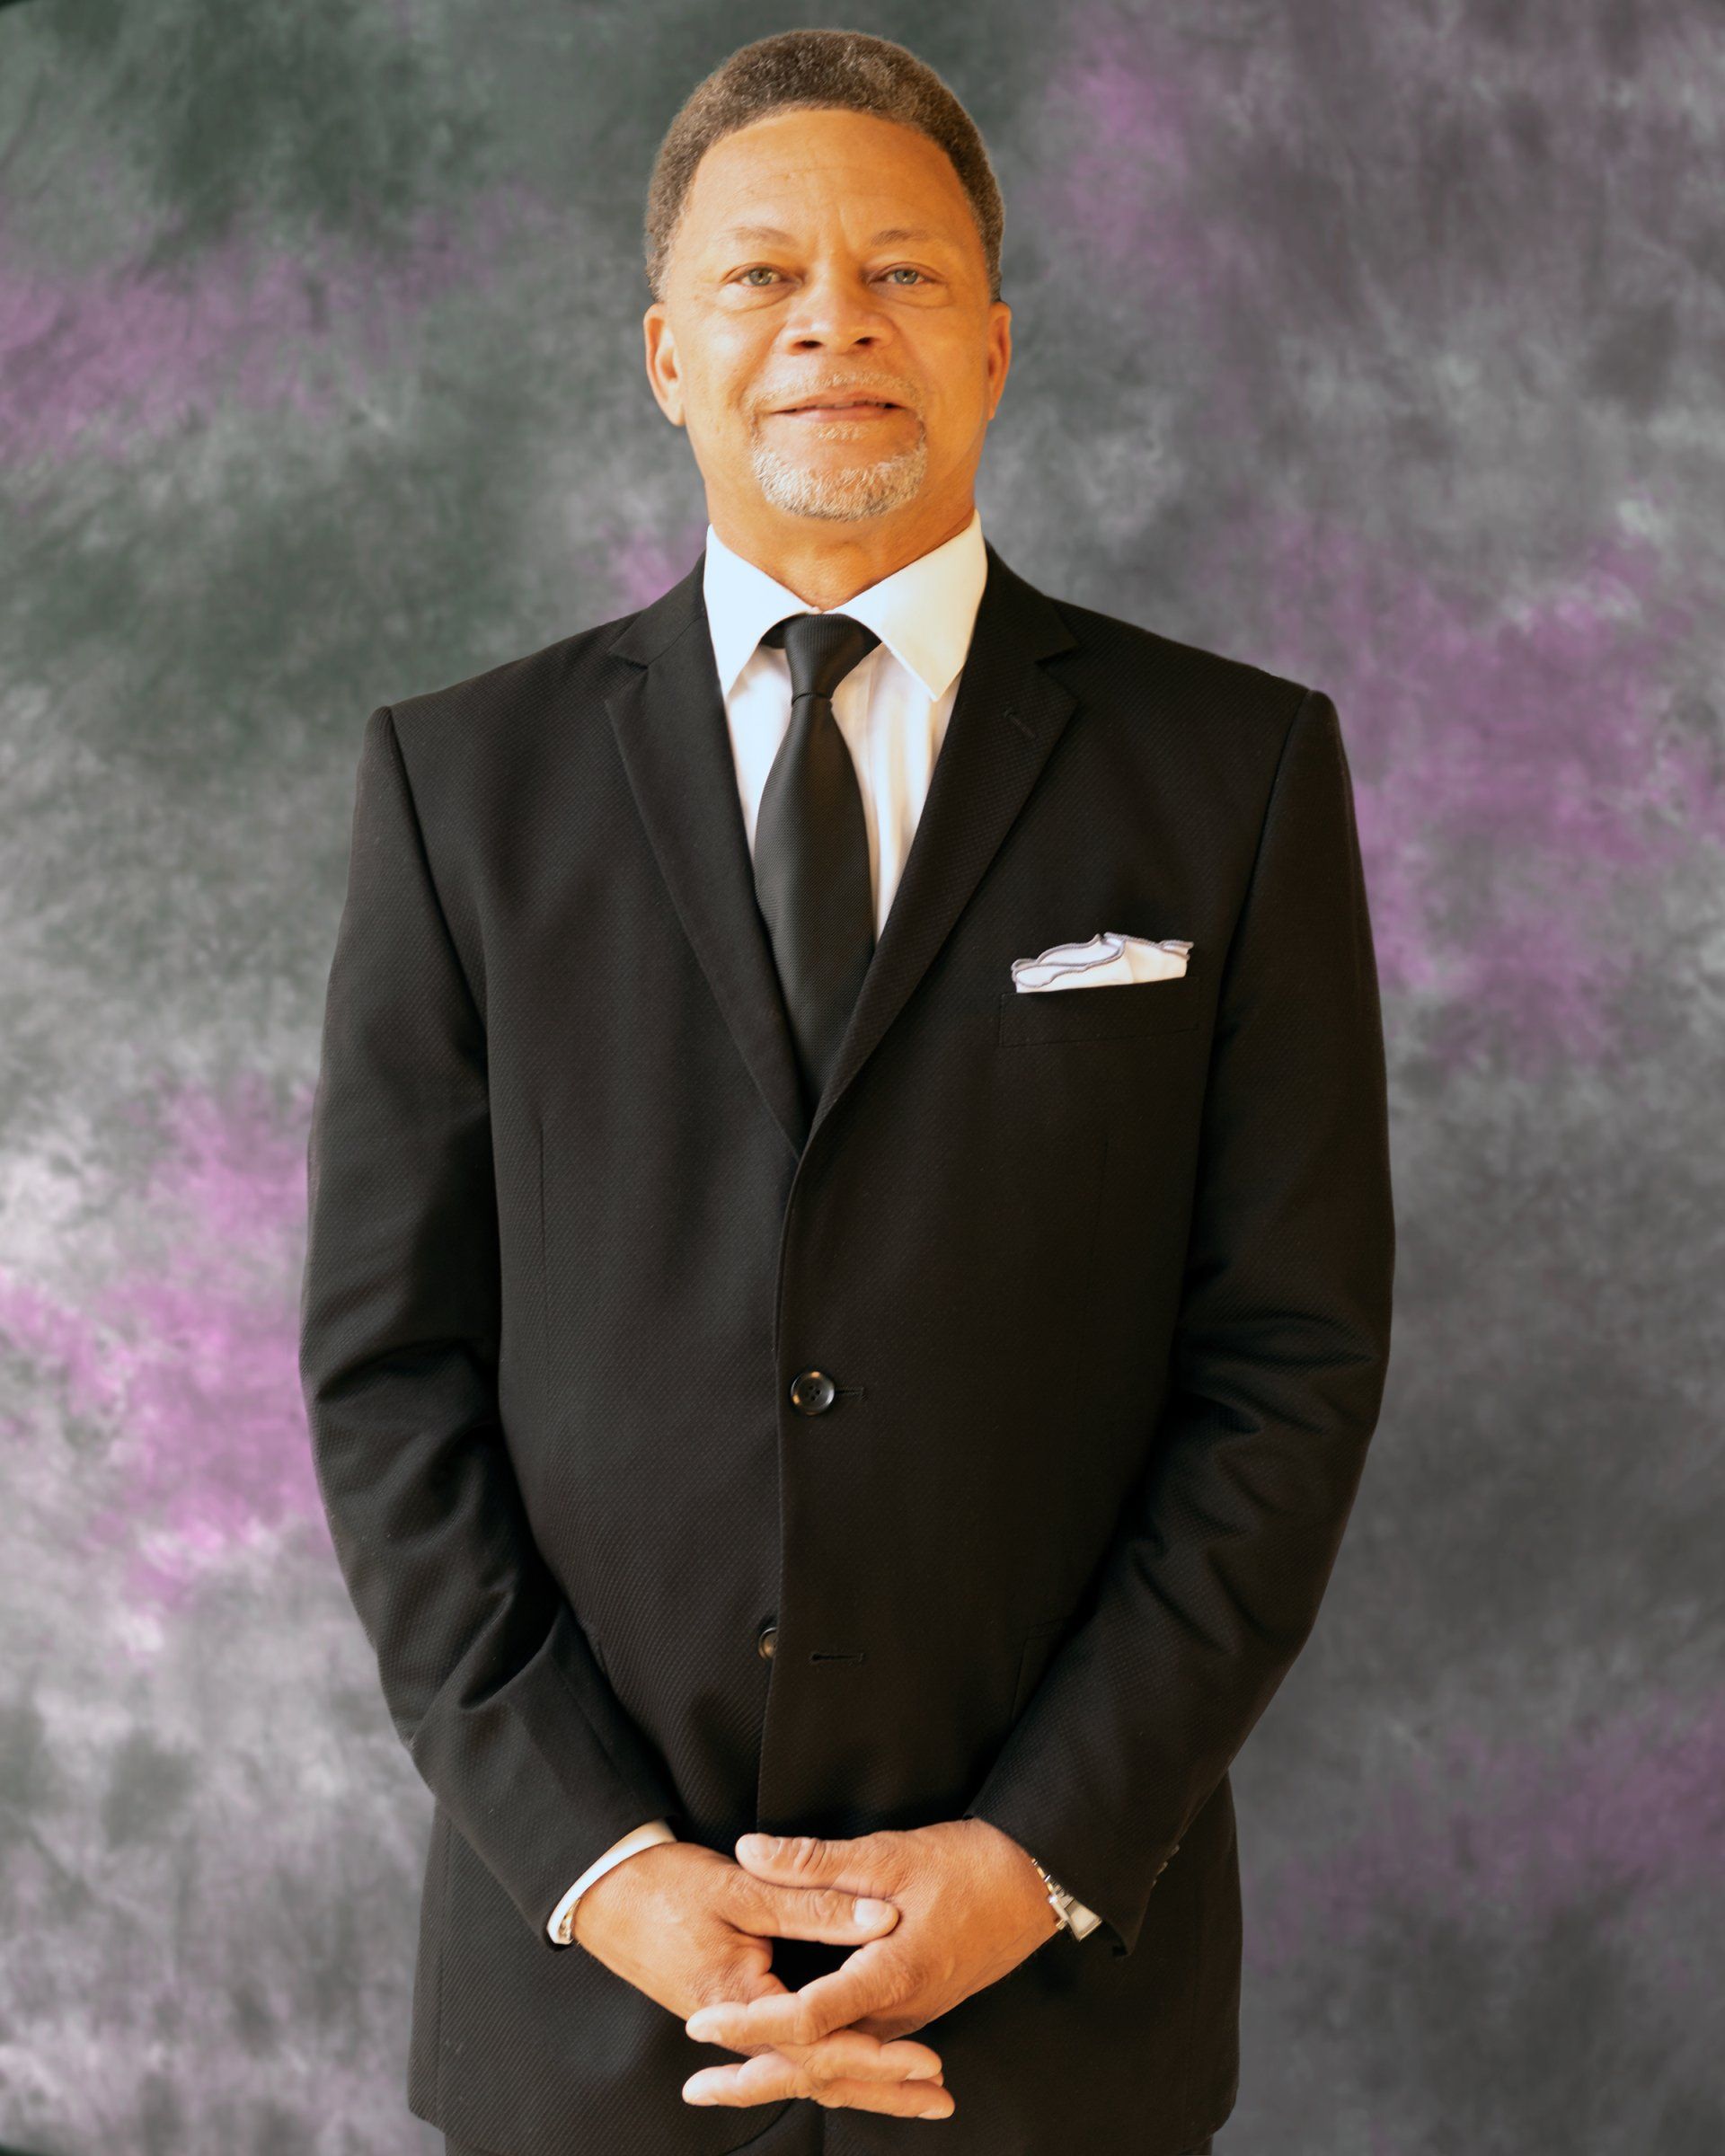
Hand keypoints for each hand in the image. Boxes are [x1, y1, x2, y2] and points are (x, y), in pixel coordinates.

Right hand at [569, 1840, 953, 2120]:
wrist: (605, 1891)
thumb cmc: (666, 1887)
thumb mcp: (742, 1888)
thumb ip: (813, 1902)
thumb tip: (881, 1915)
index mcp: (740, 2001)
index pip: (819, 2043)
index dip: (876, 2055)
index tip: (924, 2063)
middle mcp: (738, 2026)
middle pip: (817, 2071)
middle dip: (880, 2086)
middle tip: (938, 2096)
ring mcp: (734, 2025)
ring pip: (805, 2067)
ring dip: (861, 2082)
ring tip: (917, 2093)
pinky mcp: (733, 2013)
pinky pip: (788, 2052)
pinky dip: (828, 2064)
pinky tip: (858, 2067)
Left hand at [681, 1818, 1061, 2104]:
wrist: (1033, 1884)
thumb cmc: (967, 1866)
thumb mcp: (888, 1854)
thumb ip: (814, 1861)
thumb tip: (749, 1851)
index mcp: (888, 1976)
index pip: (806, 2018)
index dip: (749, 2023)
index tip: (701, 2025)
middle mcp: (898, 2013)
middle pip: (817, 2063)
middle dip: (753, 2077)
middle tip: (695, 2089)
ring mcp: (909, 2019)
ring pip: (839, 2066)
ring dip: (782, 2075)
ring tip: (726, 2084)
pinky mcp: (914, 2013)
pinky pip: (859, 2056)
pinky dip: (820, 2067)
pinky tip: (791, 2065)